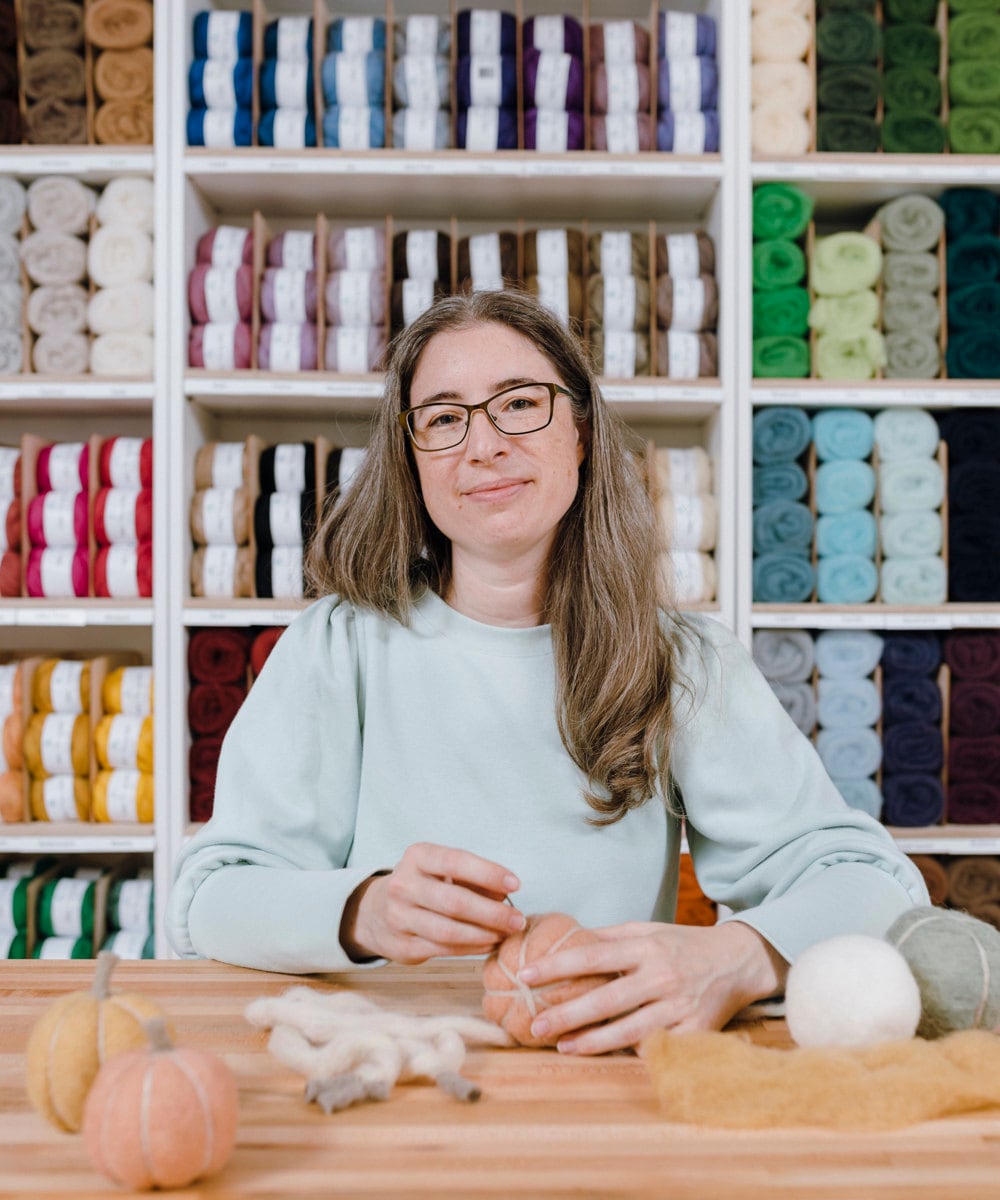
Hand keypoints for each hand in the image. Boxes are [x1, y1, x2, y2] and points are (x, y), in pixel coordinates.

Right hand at [341, 842, 525, 963]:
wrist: (375, 911)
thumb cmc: (422, 885)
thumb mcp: (441, 870)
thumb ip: (472, 878)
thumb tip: (505, 895)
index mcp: (417, 857)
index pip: (455, 862)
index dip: (488, 873)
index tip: (515, 884)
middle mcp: (403, 885)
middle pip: (454, 901)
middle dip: (492, 913)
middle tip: (518, 919)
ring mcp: (398, 917)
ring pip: (448, 931)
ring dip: (484, 934)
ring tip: (505, 933)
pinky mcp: (401, 946)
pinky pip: (443, 950)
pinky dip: (471, 948)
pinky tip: (488, 943)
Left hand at [515, 920, 787, 1054]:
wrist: (738, 961)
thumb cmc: (682, 944)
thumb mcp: (647, 930)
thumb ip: (609, 937)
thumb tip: (565, 937)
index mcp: (645, 946)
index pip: (592, 956)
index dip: (557, 966)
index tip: (526, 975)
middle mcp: (661, 976)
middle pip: (605, 999)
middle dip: (567, 1014)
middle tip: (535, 1024)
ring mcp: (678, 1007)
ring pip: (628, 1030)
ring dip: (591, 1042)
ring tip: (562, 1046)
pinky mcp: (694, 1032)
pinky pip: (656, 1047)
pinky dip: (630, 1054)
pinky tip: (605, 1058)